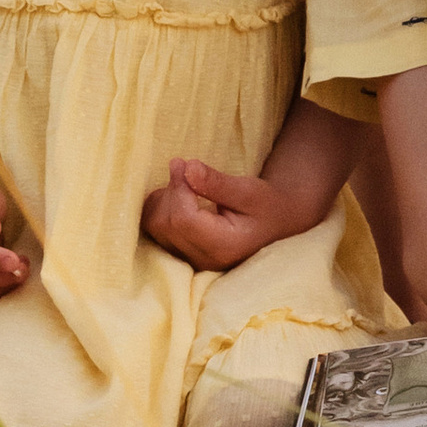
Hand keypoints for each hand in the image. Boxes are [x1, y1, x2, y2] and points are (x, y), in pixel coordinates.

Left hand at [143, 157, 303, 270]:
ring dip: (163, 199)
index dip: (178, 187)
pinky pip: (153, 231)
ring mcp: (190, 261)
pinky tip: (179, 199)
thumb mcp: (249, 190)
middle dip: (171, 191)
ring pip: (155, 226)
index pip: (184, 220)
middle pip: (166, 223)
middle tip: (187, 169)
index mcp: (224, 246)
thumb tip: (187, 167)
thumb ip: (217, 183)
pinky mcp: (181, 256)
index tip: (184, 164)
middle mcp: (204, 260)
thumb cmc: (265, 206)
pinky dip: (159, 208)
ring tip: (187, 186)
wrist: (273, 225)